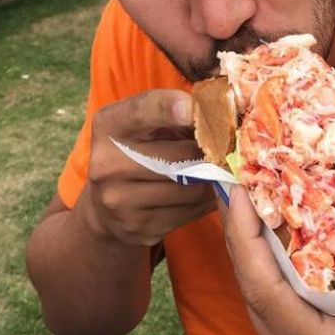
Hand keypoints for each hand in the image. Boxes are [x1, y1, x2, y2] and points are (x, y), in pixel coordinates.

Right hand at [73, 89, 214, 245]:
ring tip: (220, 169)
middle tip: (228, 147)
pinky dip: (208, 200)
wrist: (106, 205)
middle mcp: (106, 163)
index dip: (168, 108)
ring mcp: (118, 200)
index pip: (141, 111)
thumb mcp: (150, 123)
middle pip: (180, 156)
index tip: (192, 108)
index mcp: (109, 125)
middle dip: (211, 151)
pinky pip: (191, 211)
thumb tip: (229, 109)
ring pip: (191, 187)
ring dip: (214, 178)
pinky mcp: (137, 227)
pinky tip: (207, 192)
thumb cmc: (142, 150)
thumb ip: (180, 112)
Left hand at [222, 186, 334, 334]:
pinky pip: (272, 303)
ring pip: (258, 296)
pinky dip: (269, 266)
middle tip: (245, 181)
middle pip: (253, 291)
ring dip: (253, 247)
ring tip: (254, 198)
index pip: (266, 291)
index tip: (242, 195)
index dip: (247, 239)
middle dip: (244, 234)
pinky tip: (272, 234)